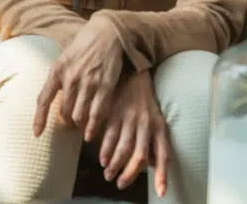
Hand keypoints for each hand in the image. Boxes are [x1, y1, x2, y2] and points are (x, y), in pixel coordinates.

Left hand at [34, 16, 124, 139]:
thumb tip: (53, 96)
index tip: (37, 134)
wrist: (107, 34)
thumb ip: (59, 76)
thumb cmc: (84, 47)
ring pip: (79, 115)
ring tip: (81, 127)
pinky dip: (93, 125)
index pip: (43, 100)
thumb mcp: (64, 58)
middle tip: (70, 125)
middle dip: (66, 121)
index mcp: (56, 70)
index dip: (39, 119)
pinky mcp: (105, 86)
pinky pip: (97, 113)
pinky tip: (91, 133)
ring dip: (79, 124)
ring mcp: (88, 83)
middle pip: (64, 111)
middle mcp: (70, 78)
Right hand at [99, 71, 169, 197]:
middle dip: (129, 173)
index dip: (163, 175)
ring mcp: (130, 118)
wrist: (131, 73)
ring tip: (108, 174)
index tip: (161, 191)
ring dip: (114, 164)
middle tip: (119, 184)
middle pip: (139, 155)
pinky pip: (109, 134)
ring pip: (122, 147)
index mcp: (160, 127)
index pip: (163, 156)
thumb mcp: (155, 119)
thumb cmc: (144, 100)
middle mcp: (146, 125)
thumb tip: (151, 164)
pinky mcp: (115, 112)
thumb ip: (153, 141)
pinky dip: (104, 148)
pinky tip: (101, 157)